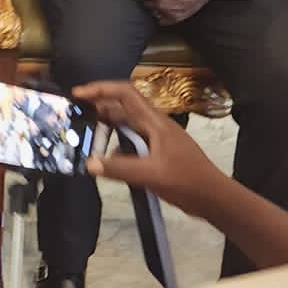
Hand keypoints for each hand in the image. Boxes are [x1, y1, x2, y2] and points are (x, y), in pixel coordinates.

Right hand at [71, 80, 233, 211]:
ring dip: (106, 130)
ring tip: (85, 140)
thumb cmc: (187, 180)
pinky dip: (115, 149)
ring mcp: (155, 141)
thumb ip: (120, 168)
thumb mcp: (151, 174)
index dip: (101, 89)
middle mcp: (153, 127)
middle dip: (98, 109)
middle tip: (74, 118)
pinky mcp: (156, 156)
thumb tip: (89, 162)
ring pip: (125, 128)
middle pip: (122, 109)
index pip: (125, 93)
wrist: (212, 198)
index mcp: (154, 122)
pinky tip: (106, 163)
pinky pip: (130, 145)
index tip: (78, 94)